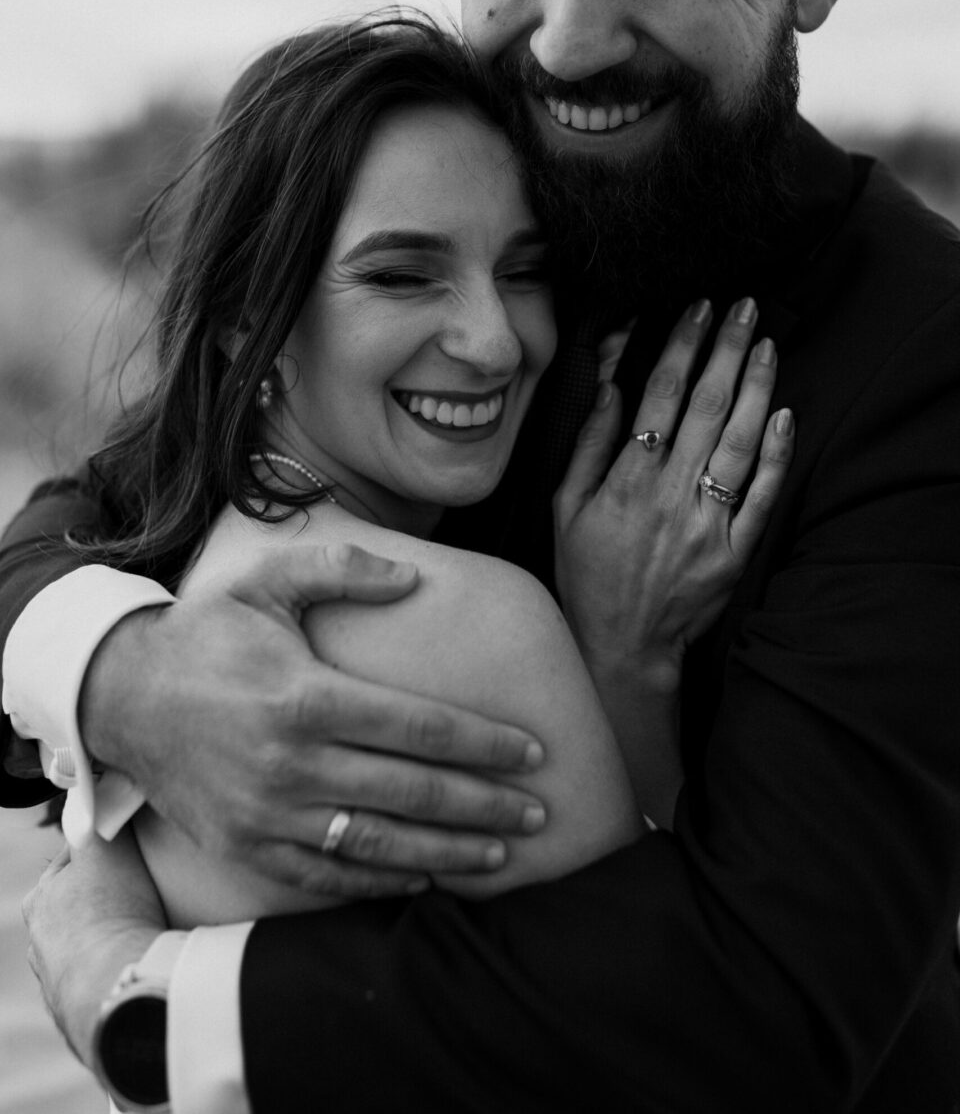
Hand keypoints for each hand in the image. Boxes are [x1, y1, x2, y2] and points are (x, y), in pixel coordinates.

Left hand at [23, 832, 164, 1068]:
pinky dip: (115, 967)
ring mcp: (58, 977)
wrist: (114, 986)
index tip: (129, 849)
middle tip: (142, 891)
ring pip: (86, 943)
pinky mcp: (80, 1008)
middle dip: (103, 896)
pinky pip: (100, 976)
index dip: (103, 849)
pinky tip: (135, 962)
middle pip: (76, 904)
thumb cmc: (107, 912)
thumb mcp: (105, 848)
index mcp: (41, 899)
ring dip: (107, 936)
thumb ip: (97, 817)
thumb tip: (98, 788)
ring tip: (143, 930)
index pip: (72, 861)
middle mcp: (40, 940)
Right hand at [80, 542, 545, 896]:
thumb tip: (413, 577)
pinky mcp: (246, 847)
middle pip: (413, 792)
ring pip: (380, 844)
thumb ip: (342, 567)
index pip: (420, 729)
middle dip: (485, 805)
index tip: (532, 750)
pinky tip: (425, 877)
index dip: (484, 743)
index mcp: (307, 696)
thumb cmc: (208, 634)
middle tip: (540, 812)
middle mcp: (292, 763)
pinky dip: (381, 881)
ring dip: (449, 852)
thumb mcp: (267, 581)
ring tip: (503, 853)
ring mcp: (268, 814)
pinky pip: (326, 876)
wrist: (122, 697)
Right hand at [556, 297, 793, 688]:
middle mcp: (670, 495)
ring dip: (757, 387)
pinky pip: (760, 494)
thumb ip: (591, 446)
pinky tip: (784, 414)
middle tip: (746, 307)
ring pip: (739, 441)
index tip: (697, 309)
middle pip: (707, 407)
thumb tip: (611, 390)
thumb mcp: (565, 507)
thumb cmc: (587, 573)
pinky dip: (775, 452)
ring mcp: (707, 523)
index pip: (661, 396)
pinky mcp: (735, 550)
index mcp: (627, 480)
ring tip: (767, 344)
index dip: (682, 347)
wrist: (622, 646)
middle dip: (727, 349)